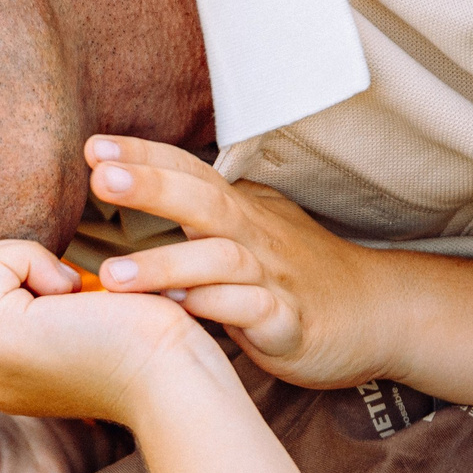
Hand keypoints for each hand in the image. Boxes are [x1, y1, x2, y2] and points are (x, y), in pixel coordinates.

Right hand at [0, 237, 209, 426]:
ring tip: (70, 297)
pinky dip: (31, 259)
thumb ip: (20, 314)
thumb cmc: (142, 344)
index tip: (51, 303)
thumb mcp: (64, 333)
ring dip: (20, 261)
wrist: (173, 378)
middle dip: (3, 270)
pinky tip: (73, 293)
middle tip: (66, 299)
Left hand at [86, 135, 396, 389]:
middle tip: (100, 178)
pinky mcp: (291, 324)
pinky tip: (180, 313)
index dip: (145, 156)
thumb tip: (137, 183)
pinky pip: (255, 312)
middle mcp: (256, 237)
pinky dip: (219, 309)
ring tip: (111, 278)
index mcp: (240, 212)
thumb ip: (201, 211)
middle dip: (151, 186)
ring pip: (221, 261)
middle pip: (204, 200)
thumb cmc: (299, 272)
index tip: (93, 147)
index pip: (190, 172)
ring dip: (167, 265)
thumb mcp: (251, 230)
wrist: (378, 312)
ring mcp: (275, 279)